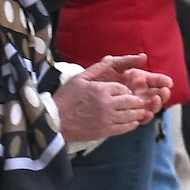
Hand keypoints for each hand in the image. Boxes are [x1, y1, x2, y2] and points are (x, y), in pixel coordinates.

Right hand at [56, 55, 172, 144]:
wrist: (53, 121)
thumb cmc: (64, 98)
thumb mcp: (79, 79)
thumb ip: (97, 69)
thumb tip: (110, 58)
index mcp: (101, 90)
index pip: (124, 89)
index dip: (126, 91)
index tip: (124, 93)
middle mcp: (107, 104)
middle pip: (132, 101)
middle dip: (136, 101)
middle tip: (135, 102)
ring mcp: (107, 119)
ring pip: (132, 115)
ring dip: (136, 112)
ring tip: (136, 111)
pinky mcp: (105, 131)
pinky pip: (126, 127)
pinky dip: (132, 124)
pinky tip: (131, 121)